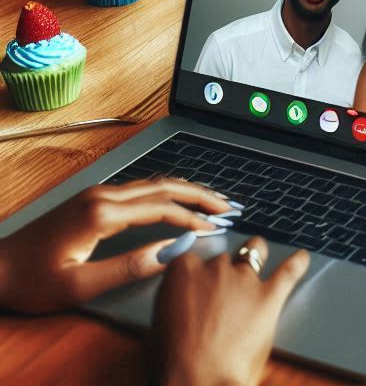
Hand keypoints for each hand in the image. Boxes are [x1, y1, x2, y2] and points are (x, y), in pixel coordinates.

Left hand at [0, 179, 233, 314]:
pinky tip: (180, 197)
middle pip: (165, 186)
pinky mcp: (96, 197)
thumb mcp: (80, 285)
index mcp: (103, 214)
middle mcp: (105, 195)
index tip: (219, 227)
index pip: (163, 208)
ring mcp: (100, 192)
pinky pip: (143, 186)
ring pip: (155, 182)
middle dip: (201, 194)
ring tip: (214, 200)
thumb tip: (173, 250)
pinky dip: (169, 190)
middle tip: (231, 206)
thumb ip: (129, 267)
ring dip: (188, 189)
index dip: (194, 217)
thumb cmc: (32, 282)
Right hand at [149, 235, 308, 385]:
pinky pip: (289, 269)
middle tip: (224, 299)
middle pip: (224, 258)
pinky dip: (298, 263)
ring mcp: (243, 279)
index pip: (194, 258)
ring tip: (257, 270)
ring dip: (255, 258)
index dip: (199, 275)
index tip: (200, 286)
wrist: (199, 385)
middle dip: (224, 274)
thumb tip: (184, 304)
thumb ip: (175, 303)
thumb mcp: (160, 328)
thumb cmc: (174, 366)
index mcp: (182, 272)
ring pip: (254, 251)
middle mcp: (214, 268)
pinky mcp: (268, 295)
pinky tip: (302, 259)